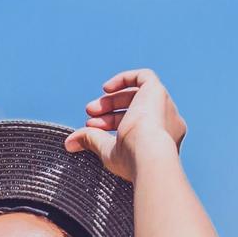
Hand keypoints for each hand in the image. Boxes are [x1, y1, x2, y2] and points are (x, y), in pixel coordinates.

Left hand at [66, 68, 186, 182]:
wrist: (149, 153)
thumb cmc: (132, 159)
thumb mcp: (108, 150)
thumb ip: (92, 141)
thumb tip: (69, 143)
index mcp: (161, 140)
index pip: (135, 126)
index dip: (110, 124)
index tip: (91, 129)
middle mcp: (168, 123)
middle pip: (136, 109)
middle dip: (109, 111)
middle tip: (89, 115)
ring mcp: (165, 107)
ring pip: (138, 94)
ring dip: (112, 99)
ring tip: (91, 108)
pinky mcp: (158, 92)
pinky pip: (144, 77)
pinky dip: (124, 79)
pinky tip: (106, 88)